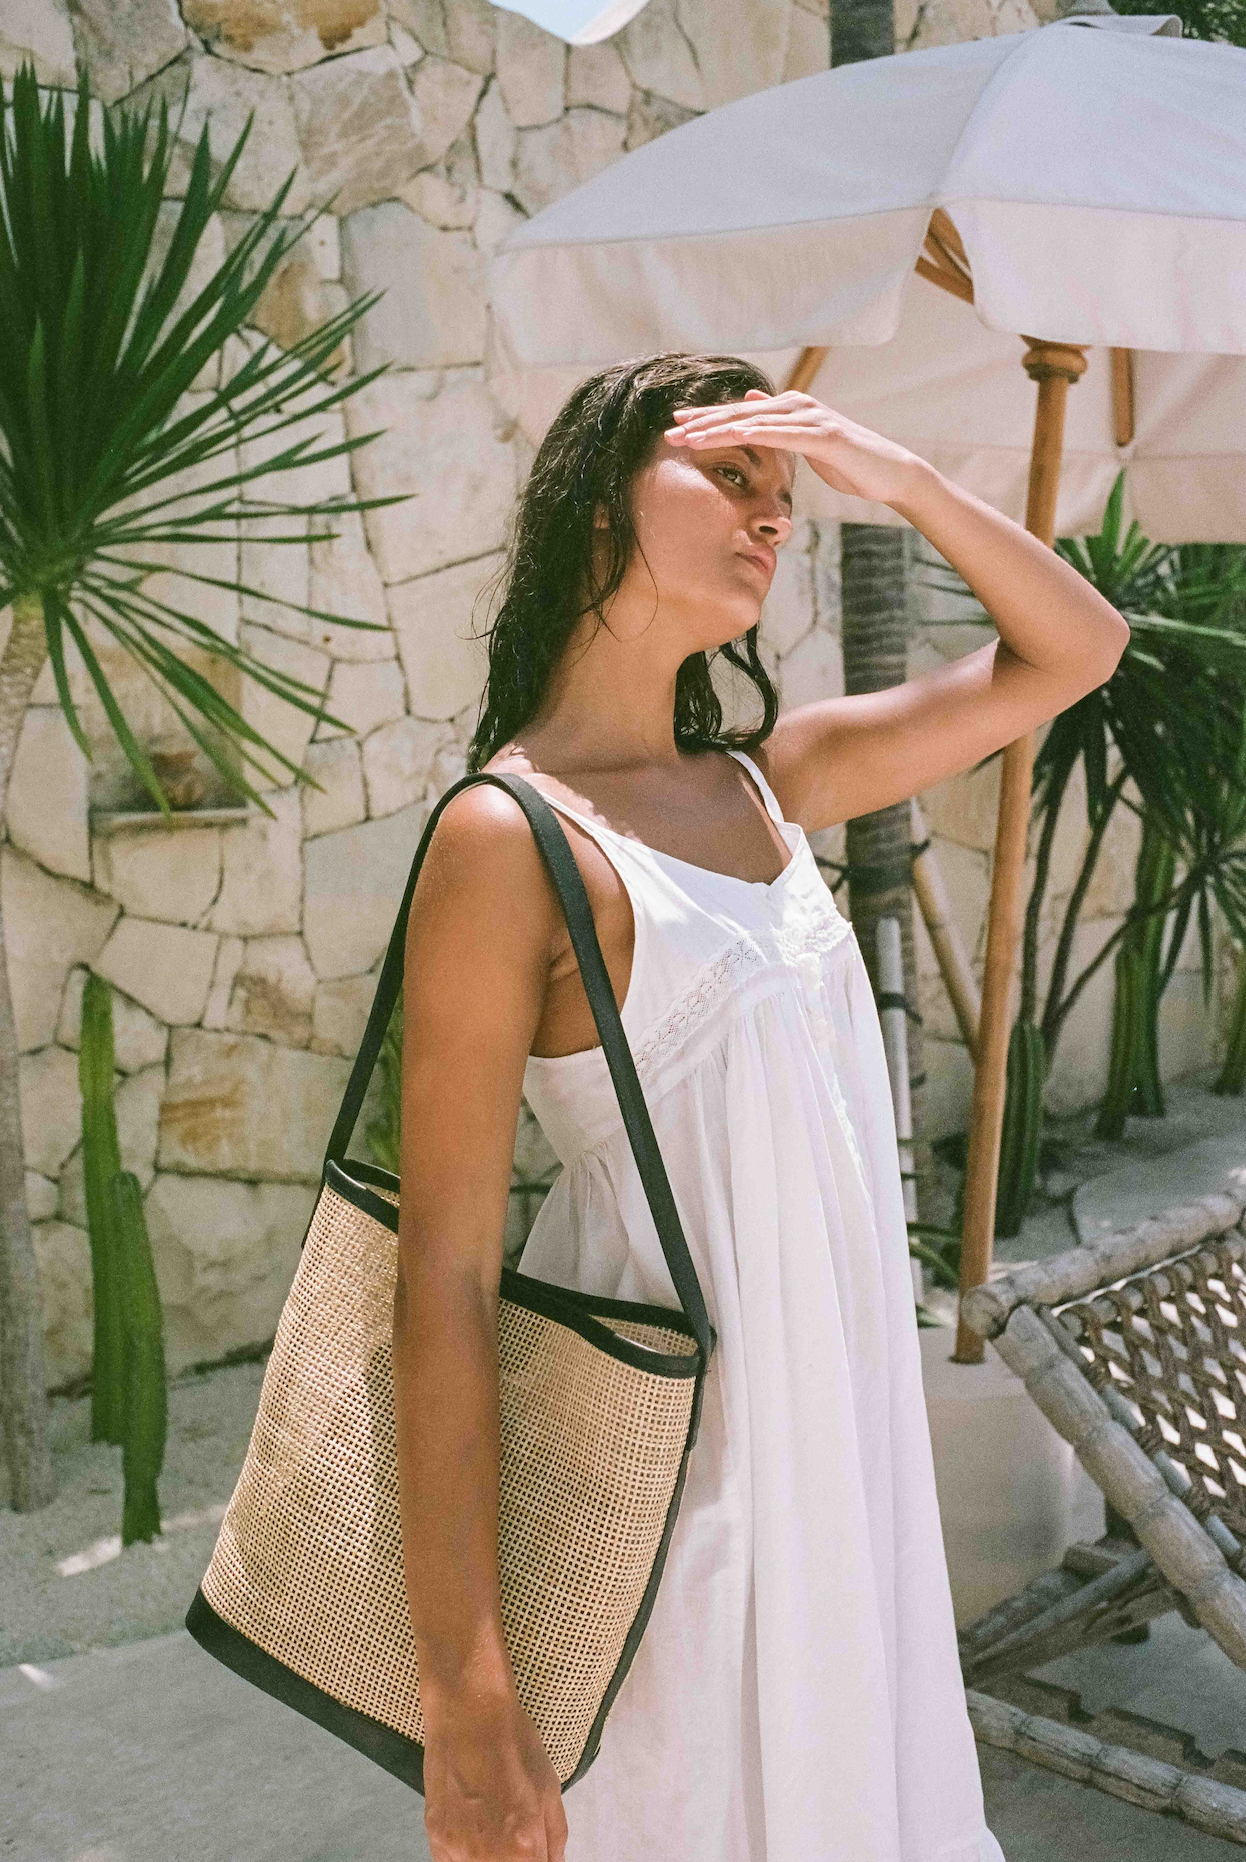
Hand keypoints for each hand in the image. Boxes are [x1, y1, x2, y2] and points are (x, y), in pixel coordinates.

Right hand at [422, 1686, 567, 1860]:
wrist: (468, 1713)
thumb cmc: (514, 1745)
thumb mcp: (551, 1789)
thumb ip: (554, 1840)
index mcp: (523, 1847)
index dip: (535, 1860)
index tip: (533, 1850)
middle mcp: (487, 1858)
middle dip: (515, 1859)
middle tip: (515, 1837)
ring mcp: (456, 1850)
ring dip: (489, 1858)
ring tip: (492, 1826)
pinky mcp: (434, 1838)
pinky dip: (466, 1855)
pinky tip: (473, 1828)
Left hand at [665, 388, 927, 508]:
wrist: (886, 473)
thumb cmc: (846, 461)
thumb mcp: (805, 441)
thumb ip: (776, 424)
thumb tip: (747, 403)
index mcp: (789, 410)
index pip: (739, 414)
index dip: (706, 419)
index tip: (675, 426)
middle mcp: (797, 406)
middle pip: (740, 414)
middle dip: (703, 423)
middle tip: (670, 432)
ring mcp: (811, 418)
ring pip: (756, 421)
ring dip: (721, 428)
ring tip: (691, 437)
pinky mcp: (824, 435)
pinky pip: (784, 433)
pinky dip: (758, 432)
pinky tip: (735, 434)